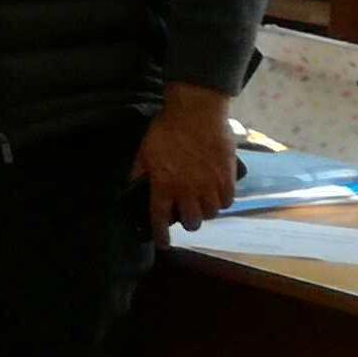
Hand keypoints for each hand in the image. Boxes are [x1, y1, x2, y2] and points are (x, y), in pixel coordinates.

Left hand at [137, 86, 238, 235]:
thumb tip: (130, 185)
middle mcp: (187, 190)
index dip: (161, 234)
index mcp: (163, 184)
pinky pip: (227, 202)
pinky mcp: (227, 178)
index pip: (160, 217)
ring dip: (204, 212)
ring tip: (201, 204)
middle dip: (187, 222)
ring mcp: (209, 185)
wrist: (196, 113)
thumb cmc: (166, 130)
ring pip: (210, 214)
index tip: (163, 243)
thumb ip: (139, 171)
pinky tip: (216, 195)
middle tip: (185, 214)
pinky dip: (221, 202)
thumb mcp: (144, 150)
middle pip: (191, 222)